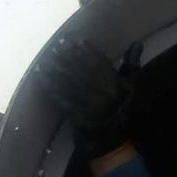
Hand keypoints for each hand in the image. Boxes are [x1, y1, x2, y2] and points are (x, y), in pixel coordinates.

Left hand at [37, 36, 143, 158]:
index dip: (86, 50)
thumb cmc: (120, 107)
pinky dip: (49, 85)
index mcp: (114, 85)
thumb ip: (131, 64)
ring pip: (69, 81)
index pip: (98, 63)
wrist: (109, 137)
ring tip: (45, 57)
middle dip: (67, 56)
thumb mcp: (130, 85)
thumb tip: (136, 43)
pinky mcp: (74, 113)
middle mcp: (101, 93)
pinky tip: (40, 75)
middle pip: (81, 70)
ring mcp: (86, 104)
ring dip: (55, 68)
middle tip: (56, 45)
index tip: (74, 39)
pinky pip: (60, 97)